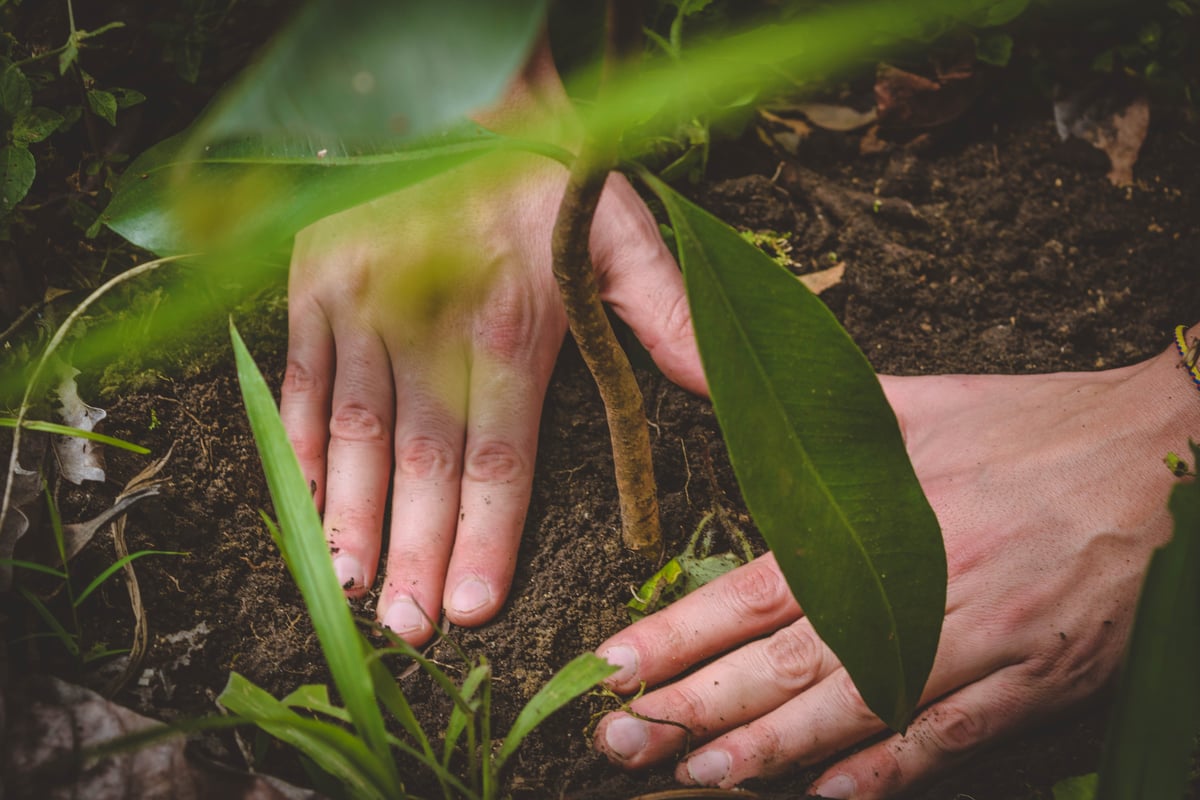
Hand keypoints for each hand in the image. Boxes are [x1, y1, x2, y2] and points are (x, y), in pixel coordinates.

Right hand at [280, 155, 702, 644]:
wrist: (450, 96)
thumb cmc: (541, 175)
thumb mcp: (618, 229)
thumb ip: (664, 313)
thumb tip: (719, 389)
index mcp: (511, 318)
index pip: (499, 452)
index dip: (486, 535)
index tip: (474, 607)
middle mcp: (428, 318)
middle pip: (423, 460)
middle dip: (415, 553)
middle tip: (408, 628)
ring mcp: (361, 302)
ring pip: (352, 433)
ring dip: (350, 518)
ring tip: (350, 589)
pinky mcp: (314, 285)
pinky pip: (299, 382)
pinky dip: (296, 449)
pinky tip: (304, 509)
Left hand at [593, 341, 1199, 796]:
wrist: (1161, 453)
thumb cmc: (1024, 425)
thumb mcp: (907, 401)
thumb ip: (799, 408)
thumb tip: (699, 361)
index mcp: (882, 513)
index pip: (756, 586)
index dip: (679, 632)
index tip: (611, 664)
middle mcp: (921, 579)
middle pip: (790, 658)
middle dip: (699, 705)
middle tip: (621, 738)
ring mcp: (983, 635)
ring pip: (861, 705)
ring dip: (774, 749)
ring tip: (699, 775)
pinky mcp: (1039, 673)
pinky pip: (954, 735)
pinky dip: (892, 770)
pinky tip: (831, 796)